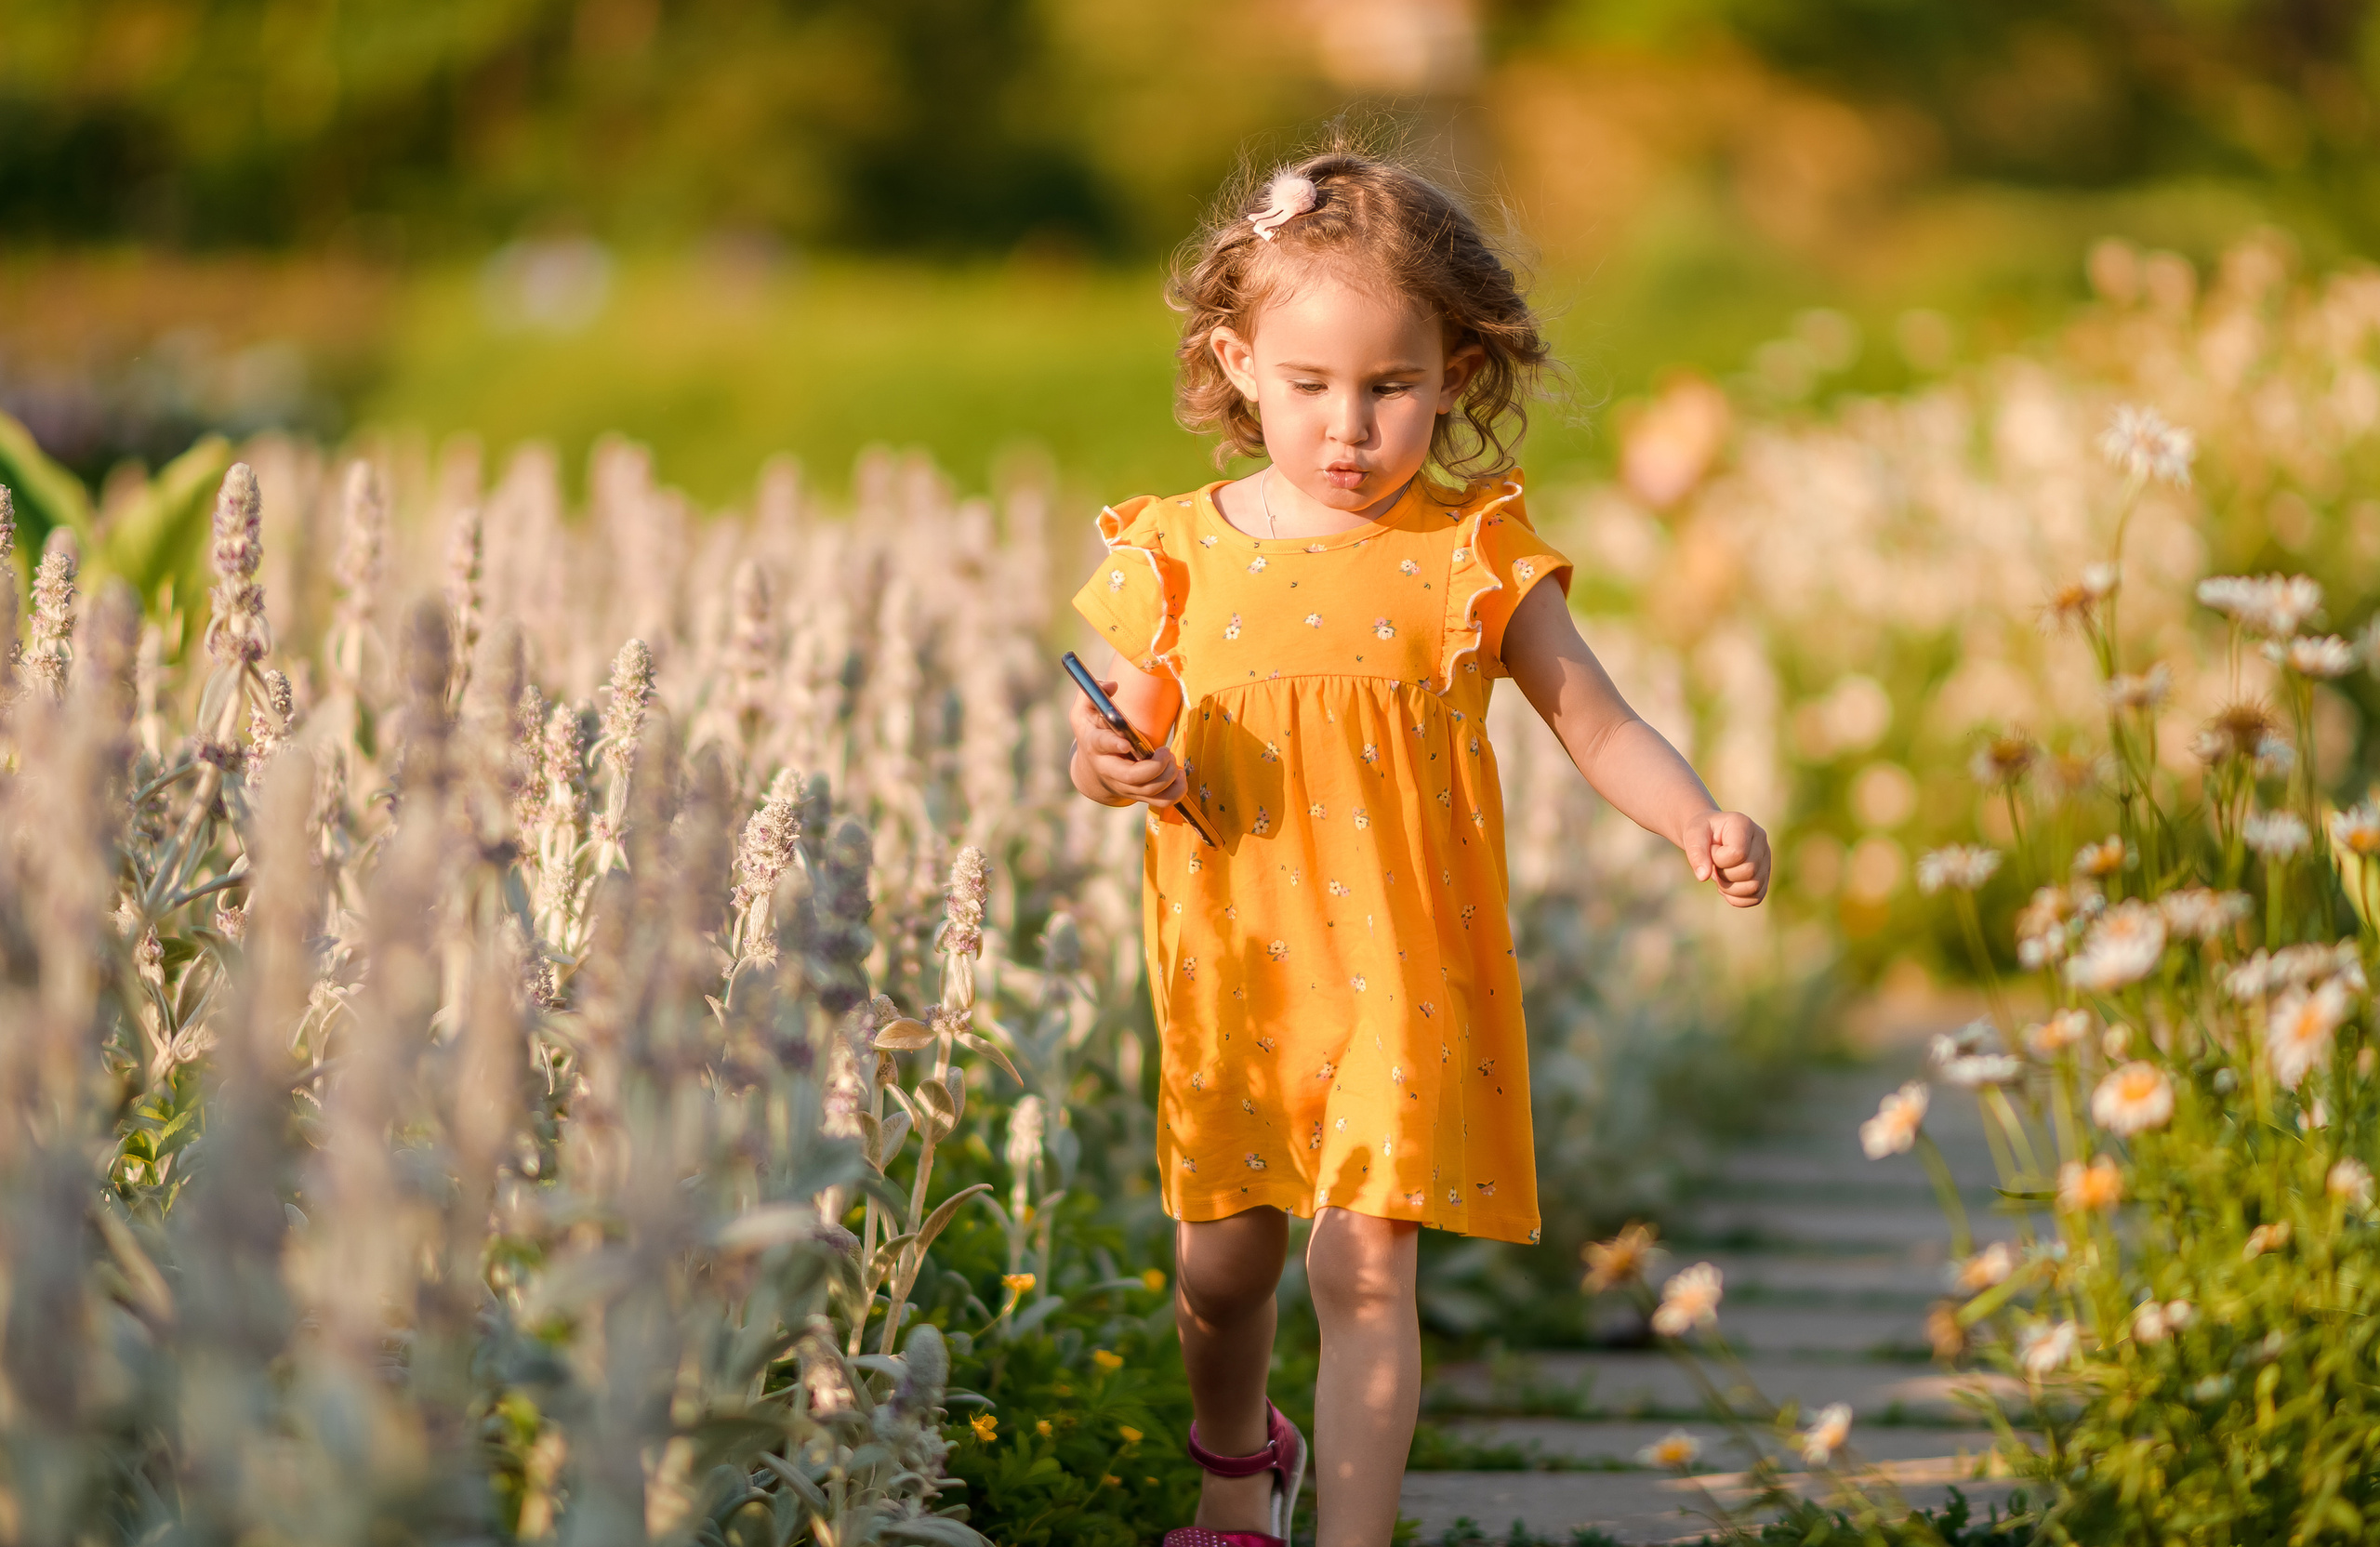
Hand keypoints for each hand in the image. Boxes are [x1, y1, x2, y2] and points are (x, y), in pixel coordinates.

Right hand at [1067, 681, 1187, 808]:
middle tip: (1164, 751)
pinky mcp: (1141, 795)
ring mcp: (1126, 786)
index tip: (1126, 742)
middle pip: (1132, 777)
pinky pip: (1162, 800)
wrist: (1093, 771)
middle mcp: (1111, 769)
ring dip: (1168, 776)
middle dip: (1154, 766)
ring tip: (1172, 759)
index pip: (1102, 745)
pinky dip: (1176, 791)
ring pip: (1150, 791)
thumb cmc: (1093, 733)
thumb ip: (1092, 692)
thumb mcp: (1084, 711)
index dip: (1114, 745)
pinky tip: (1178, 774)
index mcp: (1096, 745)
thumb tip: (1111, 686)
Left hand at [1683, 810, 1769, 906]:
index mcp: (1744, 825)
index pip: (1737, 853)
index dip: (1718, 859)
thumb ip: (1695, 852)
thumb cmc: (1701, 833)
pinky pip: (1755, 897)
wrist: (1708, 835)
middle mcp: (1761, 840)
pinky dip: (1737, 898)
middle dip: (1724, 874)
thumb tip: (1703, 877)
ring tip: (1720, 875)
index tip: (1711, 850)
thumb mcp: (1692, 835)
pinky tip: (1726, 885)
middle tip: (1714, 865)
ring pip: (1754, 887)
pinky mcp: (1764, 876)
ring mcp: (1766, 858)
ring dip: (1729, 888)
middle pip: (1749, 872)